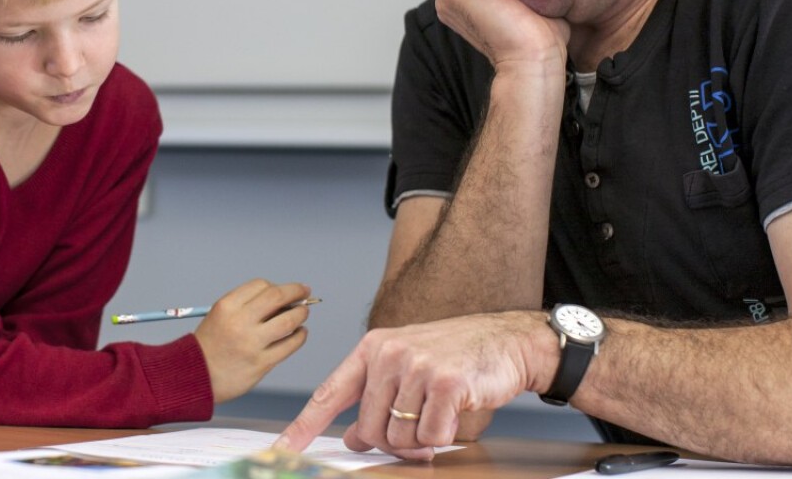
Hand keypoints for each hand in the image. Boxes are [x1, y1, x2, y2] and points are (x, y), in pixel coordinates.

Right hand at [194, 279, 311, 403]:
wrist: (196, 377)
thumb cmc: (211, 344)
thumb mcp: (220, 315)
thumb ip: (247, 305)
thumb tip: (285, 298)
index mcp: (227, 306)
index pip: (261, 286)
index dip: (278, 286)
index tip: (288, 290)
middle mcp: (239, 322)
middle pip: (277, 297)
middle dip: (296, 291)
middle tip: (305, 293)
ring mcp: (251, 344)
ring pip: (288, 321)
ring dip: (301, 314)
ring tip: (303, 313)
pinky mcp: (261, 364)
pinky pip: (289, 345)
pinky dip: (300, 336)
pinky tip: (300, 333)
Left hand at [275, 312, 548, 460]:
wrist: (507, 341)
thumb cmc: (457, 356)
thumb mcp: (408, 369)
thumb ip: (377, 399)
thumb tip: (354, 439)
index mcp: (373, 348)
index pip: (330, 392)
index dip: (304, 425)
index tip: (283, 449)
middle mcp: (389, 353)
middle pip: (369, 429)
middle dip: (393, 441)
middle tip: (419, 429)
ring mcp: (416, 366)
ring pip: (398, 437)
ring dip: (422, 440)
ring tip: (440, 414)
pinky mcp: (444, 383)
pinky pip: (430, 436)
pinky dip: (444, 435)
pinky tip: (456, 411)